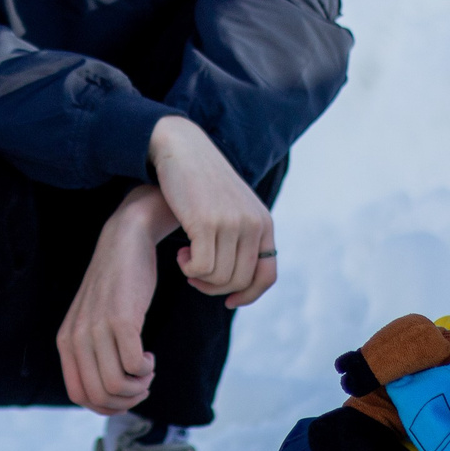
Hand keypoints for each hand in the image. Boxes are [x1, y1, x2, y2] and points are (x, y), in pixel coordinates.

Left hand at [57, 186, 176, 413]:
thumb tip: (110, 393)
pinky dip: (145, 370)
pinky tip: (150, 355)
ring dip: (139, 387)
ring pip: (116, 385)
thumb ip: (93, 351)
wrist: (125, 241)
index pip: (79, 395)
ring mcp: (97, 328)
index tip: (126, 393)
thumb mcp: (94, 321)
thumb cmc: (116, 285)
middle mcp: (76, 338)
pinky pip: (133, 364)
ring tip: (147, 370)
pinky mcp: (121, 318)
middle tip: (143, 384)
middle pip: (99, 395)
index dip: (106, 405)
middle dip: (127, 401)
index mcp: (66, 342)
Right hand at [147, 116, 276, 306]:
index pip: (268, 275)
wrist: (182, 149)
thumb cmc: (202, 183)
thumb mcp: (232, 209)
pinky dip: (189, 269)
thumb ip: (241, 237)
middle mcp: (253, 224)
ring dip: (198, 277)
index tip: (228, 301)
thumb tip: (237, 282)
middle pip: (239, 281)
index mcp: (264, 223)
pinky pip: (201, 268)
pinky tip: (181, 253)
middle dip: (214, 288)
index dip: (248, 295)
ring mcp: (232, 223)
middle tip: (195, 276)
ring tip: (186, 257)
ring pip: (219, 278)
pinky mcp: (207, 222)